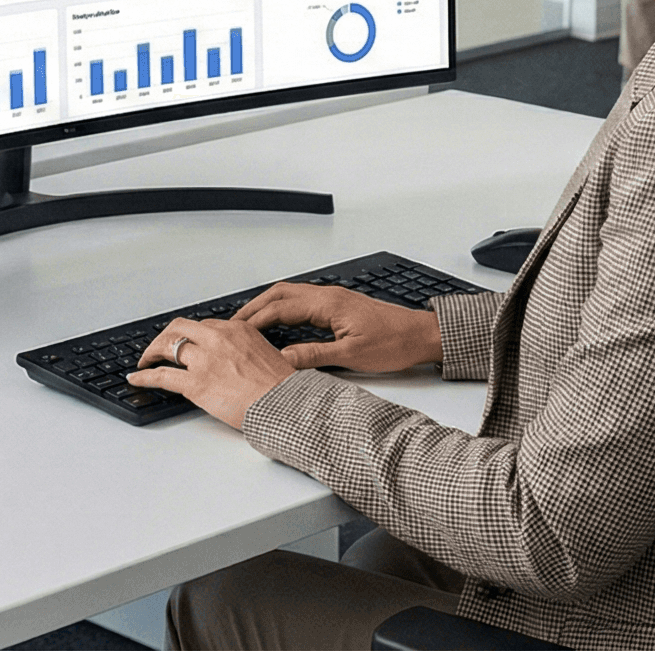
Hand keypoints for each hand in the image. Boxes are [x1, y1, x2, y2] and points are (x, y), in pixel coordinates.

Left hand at [129, 316, 296, 429]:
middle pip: (180, 328)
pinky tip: (136, 378)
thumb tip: (234, 360)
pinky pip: (162, 375)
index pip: (204, 326)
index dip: (190, 336)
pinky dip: (144, 376)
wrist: (286, 406)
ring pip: (167, 347)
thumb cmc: (283, 389)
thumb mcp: (267, 355)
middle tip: (158, 348)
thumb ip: (246, 351)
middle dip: (165, 337)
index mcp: (238, 330)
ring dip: (152, 353)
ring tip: (146, 361)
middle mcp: (219, 339)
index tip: (185, 343)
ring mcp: (206, 360)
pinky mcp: (197, 384)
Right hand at [237, 282, 444, 374]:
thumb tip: (283, 359)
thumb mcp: (352, 356)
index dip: (255, 319)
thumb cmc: (394, 342)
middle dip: (254, 308)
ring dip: (268, 307)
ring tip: (250, 325)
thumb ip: (315, 356)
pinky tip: (280, 325)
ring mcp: (333, 299)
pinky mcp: (339, 306)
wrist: (420, 335)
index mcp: (328, 303)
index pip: (280, 307)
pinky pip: (302, 302)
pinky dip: (284, 310)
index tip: (236, 331)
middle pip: (280, 294)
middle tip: (233, 325)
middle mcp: (328, 296)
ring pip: (290, 296)